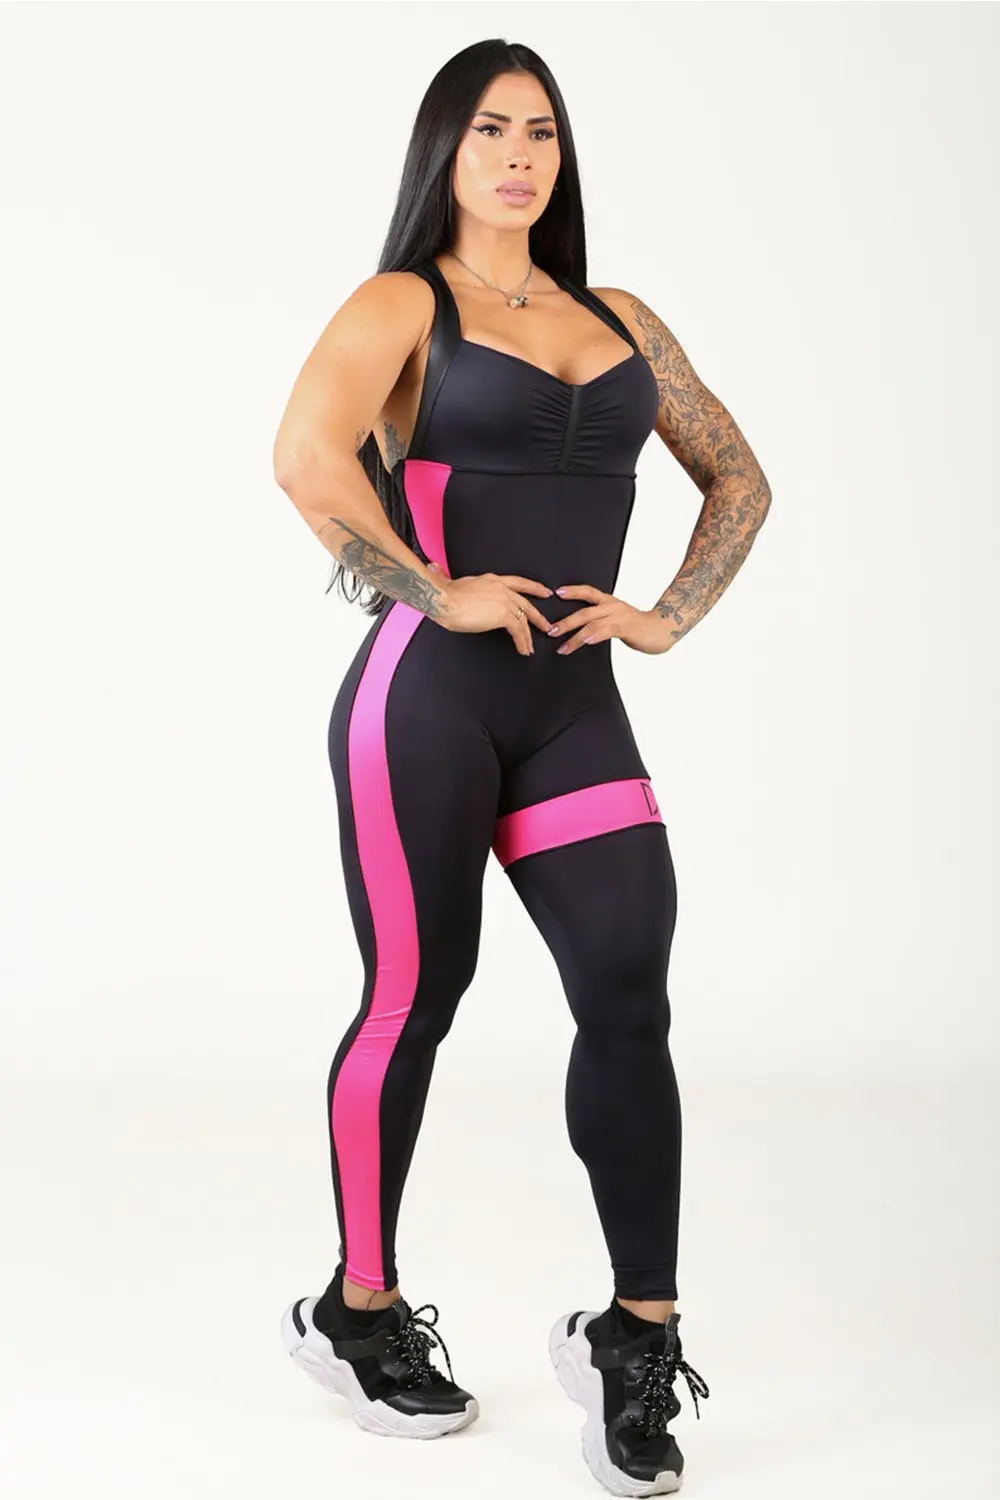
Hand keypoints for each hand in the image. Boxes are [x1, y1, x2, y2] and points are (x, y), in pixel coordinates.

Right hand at [426, 562, 552, 656]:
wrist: (444, 600)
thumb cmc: (443, 595)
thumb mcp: (450, 582)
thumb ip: (448, 578)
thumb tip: (436, 569)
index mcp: (491, 580)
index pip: (518, 582)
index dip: (534, 588)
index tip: (545, 592)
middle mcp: (501, 588)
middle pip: (525, 603)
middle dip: (538, 616)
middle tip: (546, 625)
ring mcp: (504, 601)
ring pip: (523, 619)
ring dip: (529, 635)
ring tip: (531, 647)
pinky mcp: (503, 615)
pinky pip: (518, 630)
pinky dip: (523, 642)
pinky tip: (523, 649)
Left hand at [547, 584, 672, 655]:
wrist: (662, 629)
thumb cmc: (638, 627)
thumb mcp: (617, 619)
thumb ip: (601, 621)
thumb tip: (581, 629)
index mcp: (609, 602)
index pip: (587, 591)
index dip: (572, 590)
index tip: (556, 592)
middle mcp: (612, 606)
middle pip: (584, 611)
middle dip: (565, 622)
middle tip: (550, 631)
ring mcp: (619, 616)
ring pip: (592, 624)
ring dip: (575, 636)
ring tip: (562, 647)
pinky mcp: (626, 627)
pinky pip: (606, 630)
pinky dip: (595, 635)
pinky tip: (586, 641)